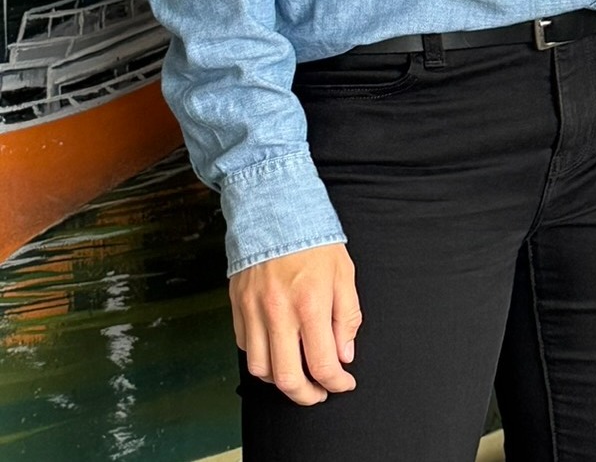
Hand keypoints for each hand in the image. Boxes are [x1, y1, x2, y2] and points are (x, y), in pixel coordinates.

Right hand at [230, 241, 360, 405]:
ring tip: (297, 374)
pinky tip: (277, 351)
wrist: (275, 211)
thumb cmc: (315, 241)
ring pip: (260, 369)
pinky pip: (245, 348)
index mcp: (311, 304)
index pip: (322, 362)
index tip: (343, 384)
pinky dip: (261, 359)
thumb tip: (344, 354)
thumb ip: (347, 317)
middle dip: (305, 395)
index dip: (335, 382)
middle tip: (318, 393)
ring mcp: (253, 312)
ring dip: (280, 380)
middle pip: (286, 378)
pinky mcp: (237, 308)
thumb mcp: (344, 273)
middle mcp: (279, 313)